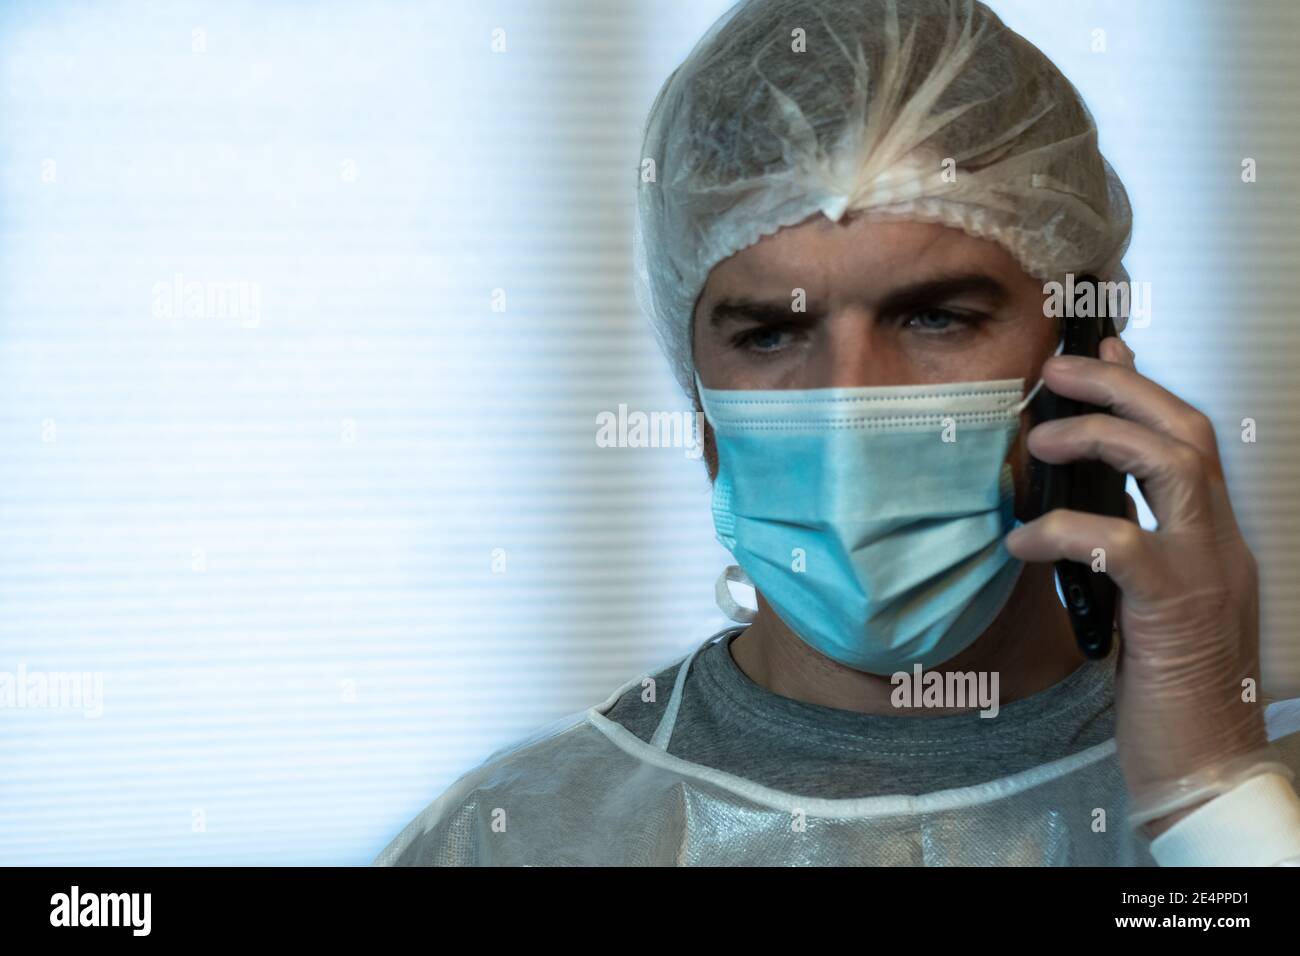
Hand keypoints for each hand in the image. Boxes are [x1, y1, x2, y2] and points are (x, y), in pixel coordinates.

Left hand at [1004, 336, 1268, 835]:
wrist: (1206, 766)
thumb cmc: (1165, 690)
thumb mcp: (1145, 607)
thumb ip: (1120, 555)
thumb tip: (1064, 512)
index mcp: (1211, 540)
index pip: (1188, 442)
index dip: (1144, 389)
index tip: (1101, 350)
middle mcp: (1220, 544)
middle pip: (1187, 432)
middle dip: (1123, 386)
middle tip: (1057, 368)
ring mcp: (1206, 572)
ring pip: (1175, 464)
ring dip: (1105, 436)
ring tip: (1042, 438)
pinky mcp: (1177, 609)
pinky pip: (1120, 544)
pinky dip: (1065, 530)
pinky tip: (1020, 539)